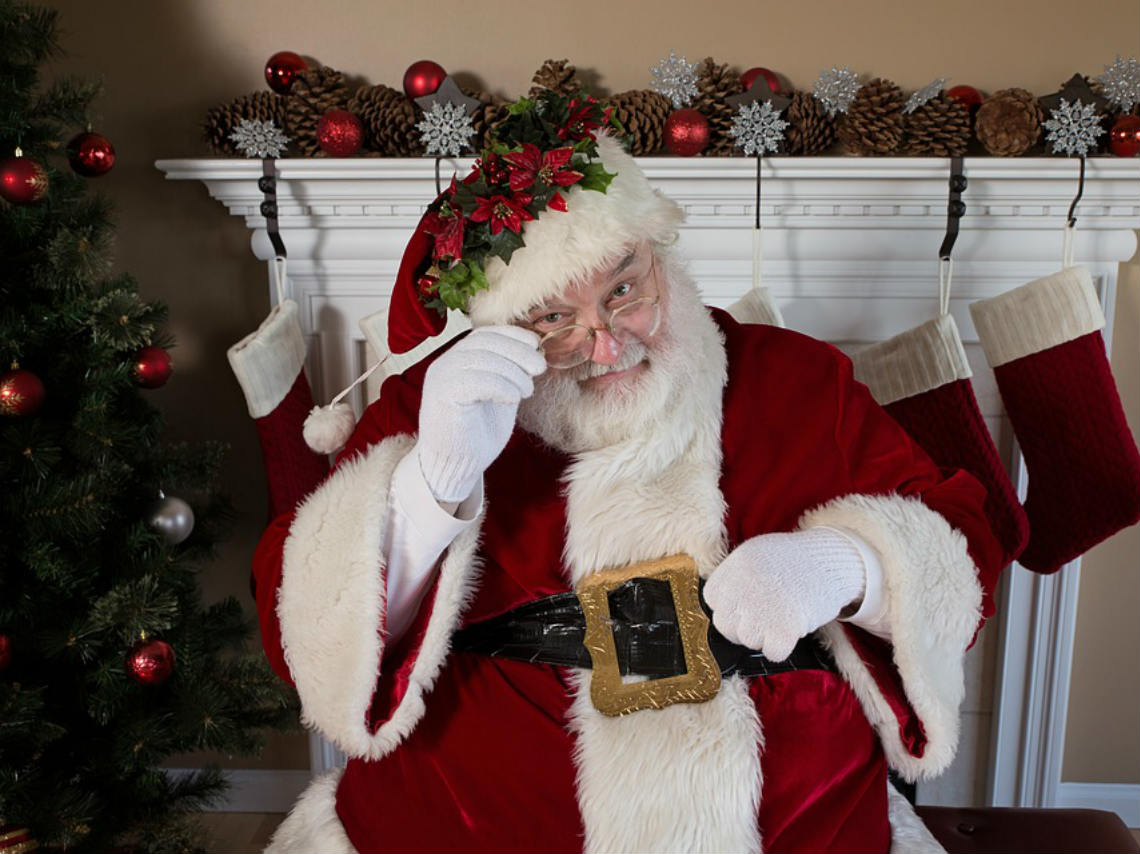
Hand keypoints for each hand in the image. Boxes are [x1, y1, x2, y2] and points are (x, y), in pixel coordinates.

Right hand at [415, 325, 545, 502]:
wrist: (453, 467)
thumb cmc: (476, 434)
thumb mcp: (499, 395)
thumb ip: (509, 374)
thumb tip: (535, 354)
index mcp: (457, 360)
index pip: (485, 334)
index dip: (513, 335)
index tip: (536, 345)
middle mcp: (445, 364)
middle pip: (485, 342)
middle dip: (519, 351)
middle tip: (539, 368)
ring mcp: (441, 378)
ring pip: (484, 359)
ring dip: (514, 373)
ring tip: (526, 391)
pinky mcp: (442, 395)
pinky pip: (477, 380)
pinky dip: (501, 386)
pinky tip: (512, 399)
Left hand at [703, 527, 867, 660]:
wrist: (834, 561)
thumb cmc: (796, 559)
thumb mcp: (758, 553)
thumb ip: (737, 576)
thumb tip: (722, 602)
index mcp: (735, 566)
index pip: (712, 599)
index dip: (729, 605)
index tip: (745, 605)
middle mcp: (743, 587)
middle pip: (724, 624)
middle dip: (742, 626)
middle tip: (765, 617)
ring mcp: (761, 609)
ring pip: (747, 640)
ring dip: (764, 636)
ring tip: (781, 617)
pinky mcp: (783, 628)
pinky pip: (771, 652)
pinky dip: (782, 647)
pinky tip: (791, 629)